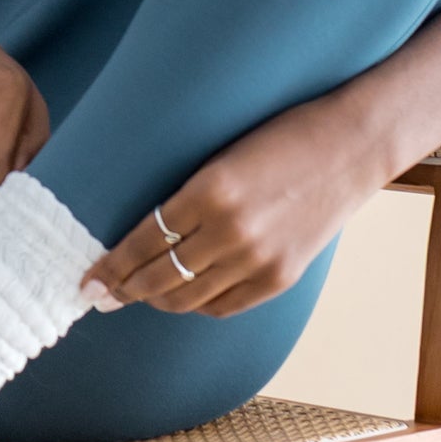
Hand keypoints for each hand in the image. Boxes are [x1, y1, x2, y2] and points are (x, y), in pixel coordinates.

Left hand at [84, 94, 387, 317]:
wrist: (353, 145)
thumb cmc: (283, 135)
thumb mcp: (222, 155)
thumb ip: (186, 195)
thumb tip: (141, 231)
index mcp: (210, 190)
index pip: (142, 241)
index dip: (110, 266)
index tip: (87, 279)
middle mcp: (231, 231)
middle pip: (158, 277)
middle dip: (122, 290)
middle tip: (98, 296)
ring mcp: (259, 259)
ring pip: (187, 299)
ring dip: (155, 300)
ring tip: (137, 296)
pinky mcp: (281, 277)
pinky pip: (223, 306)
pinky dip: (196, 305)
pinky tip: (183, 296)